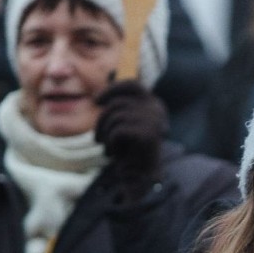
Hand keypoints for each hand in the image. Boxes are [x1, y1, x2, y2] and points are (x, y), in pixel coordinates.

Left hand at [95, 80, 167, 201]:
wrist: (141, 178)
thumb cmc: (130, 151)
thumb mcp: (125, 123)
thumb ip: (122, 104)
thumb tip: (110, 75)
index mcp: (154, 105)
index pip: (132, 86)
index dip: (112, 90)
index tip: (96, 101)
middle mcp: (157, 110)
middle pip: (118, 103)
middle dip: (101, 120)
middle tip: (97, 138)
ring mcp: (154, 121)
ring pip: (115, 115)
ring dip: (104, 133)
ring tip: (107, 147)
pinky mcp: (148, 134)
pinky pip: (118, 130)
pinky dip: (111, 142)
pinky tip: (115, 153)